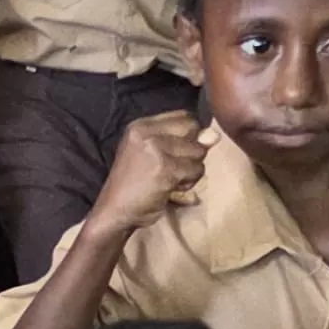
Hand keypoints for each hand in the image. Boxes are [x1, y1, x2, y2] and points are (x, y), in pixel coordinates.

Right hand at [92, 114, 206, 231]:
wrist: (113, 211)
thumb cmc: (132, 185)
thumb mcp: (150, 154)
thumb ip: (182, 141)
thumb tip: (215, 135)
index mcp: (140, 126)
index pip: (183, 117)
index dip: (187, 136)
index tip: (172, 153)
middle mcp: (147, 133)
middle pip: (193, 131)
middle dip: (190, 152)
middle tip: (170, 168)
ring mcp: (156, 150)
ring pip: (198, 152)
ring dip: (190, 170)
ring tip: (169, 180)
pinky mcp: (166, 170)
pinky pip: (195, 171)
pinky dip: (188, 183)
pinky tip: (169, 189)